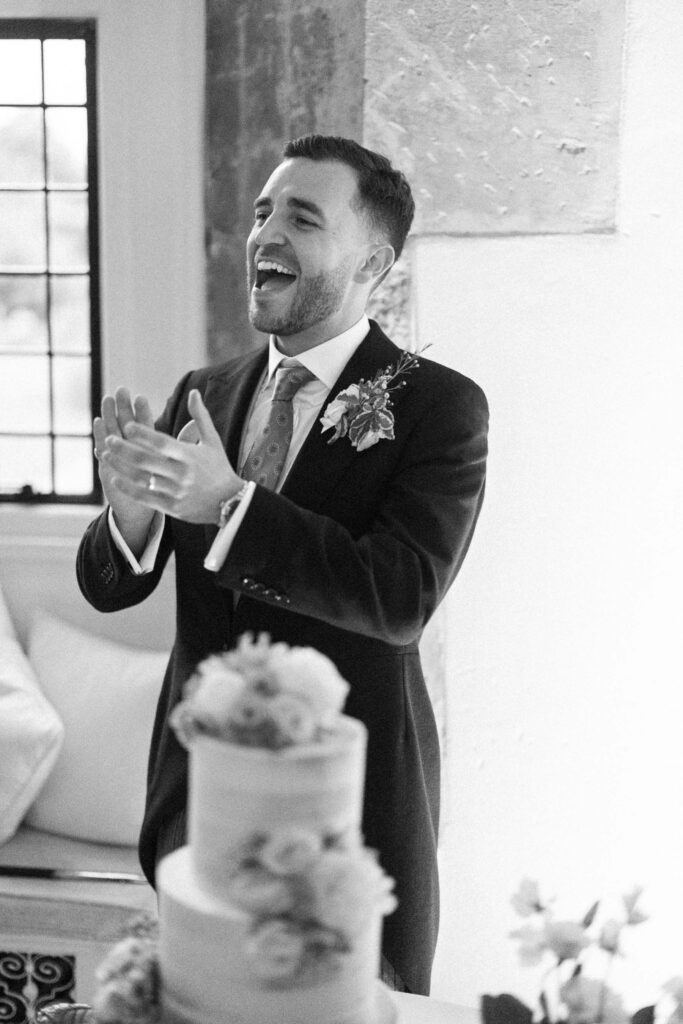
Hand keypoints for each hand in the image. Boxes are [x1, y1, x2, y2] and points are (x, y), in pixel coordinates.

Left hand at [101, 388, 242, 524]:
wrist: (231, 504)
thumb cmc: (220, 468)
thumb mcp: (213, 441)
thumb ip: (200, 416)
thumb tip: (194, 392)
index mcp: (188, 455)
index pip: (161, 442)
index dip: (142, 434)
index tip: (127, 425)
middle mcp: (181, 474)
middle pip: (145, 460)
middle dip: (124, 449)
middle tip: (109, 439)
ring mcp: (175, 492)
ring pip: (141, 478)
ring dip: (120, 467)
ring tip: (105, 455)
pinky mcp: (172, 507)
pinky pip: (144, 498)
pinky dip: (128, 488)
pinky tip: (115, 478)